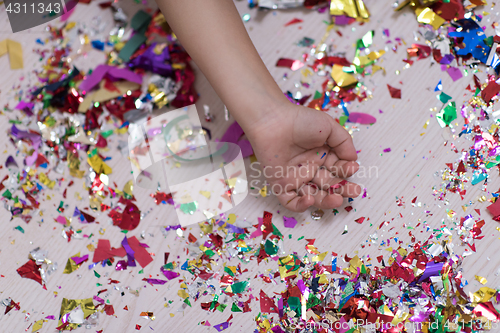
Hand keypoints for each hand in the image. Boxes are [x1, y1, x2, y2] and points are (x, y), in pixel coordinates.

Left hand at [244, 102, 361, 211]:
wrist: (272, 121)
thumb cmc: (300, 120)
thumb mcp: (328, 127)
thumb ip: (344, 142)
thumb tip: (353, 159)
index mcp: (321, 155)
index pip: (338, 169)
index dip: (346, 171)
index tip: (352, 168)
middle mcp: (310, 168)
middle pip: (329, 185)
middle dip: (342, 189)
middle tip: (354, 192)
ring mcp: (295, 178)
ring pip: (313, 196)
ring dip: (326, 201)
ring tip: (337, 199)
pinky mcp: (281, 184)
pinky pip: (291, 201)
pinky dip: (301, 205)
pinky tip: (311, 199)